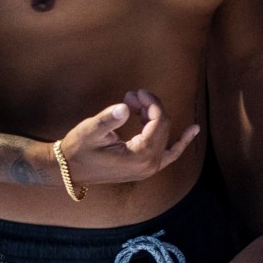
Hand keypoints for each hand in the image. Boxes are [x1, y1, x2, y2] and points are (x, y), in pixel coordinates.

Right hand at [61, 90, 198, 185]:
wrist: (68, 169)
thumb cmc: (78, 149)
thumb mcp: (90, 131)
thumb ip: (108, 119)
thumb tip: (125, 108)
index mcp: (140, 155)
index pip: (158, 121)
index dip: (151, 102)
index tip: (136, 92)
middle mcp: (149, 165)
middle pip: (162, 127)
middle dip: (150, 107)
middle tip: (131, 95)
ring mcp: (149, 168)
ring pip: (163, 135)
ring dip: (154, 117)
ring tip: (138, 103)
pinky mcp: (145, 168)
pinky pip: (170, 154)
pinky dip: (181, 141)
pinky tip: (194, 130)